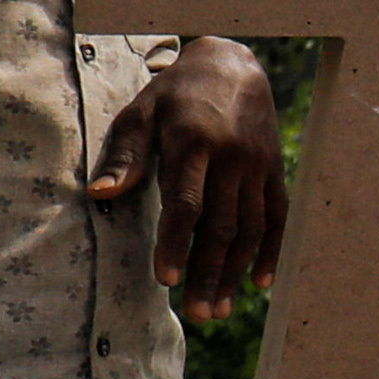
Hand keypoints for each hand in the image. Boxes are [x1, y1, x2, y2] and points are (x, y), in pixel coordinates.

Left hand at [87, 37, 288, 312]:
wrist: (233, 65)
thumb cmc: (173, 96)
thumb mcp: (140, 113)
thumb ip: (124, 155)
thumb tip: (100, 193)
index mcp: (194, 143)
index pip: (186, 203)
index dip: (176, 243)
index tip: (166, 279)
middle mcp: (232, 158)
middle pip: (221, 226)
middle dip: (208, 272)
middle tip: (197, 314)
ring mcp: (258, 166)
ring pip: (250, 229)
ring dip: (234, 272)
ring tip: (219, 309)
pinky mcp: (275, 170)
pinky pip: (277, 217)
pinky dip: (270, 251)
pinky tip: (259, 283)